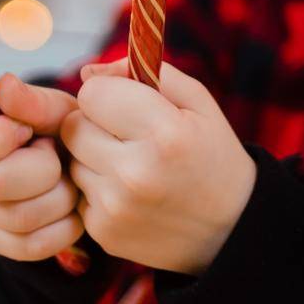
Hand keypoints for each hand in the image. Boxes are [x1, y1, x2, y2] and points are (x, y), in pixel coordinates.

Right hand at [0, 72, 83, 262]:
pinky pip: (30, 247)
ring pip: (19, 218)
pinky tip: (71, 207)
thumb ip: (32, 100)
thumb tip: (5, 84)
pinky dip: (63, 228)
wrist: (69, 161)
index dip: (1, 135)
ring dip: (60, 197)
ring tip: (67, 179)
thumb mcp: (52, 107)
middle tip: (56, 154)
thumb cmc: (55, 127)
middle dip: (44, 168)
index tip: (28, 130)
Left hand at [58, 58, 257, 275]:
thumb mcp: (197, 101)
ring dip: (93, 156)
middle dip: (93, 123)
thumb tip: (88, 71)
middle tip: (125, 133)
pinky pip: (78, 193)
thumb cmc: (212, 154)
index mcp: (164, 133)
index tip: (125, 103)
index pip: (91, 94)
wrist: (231, 229)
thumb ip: (145, 71)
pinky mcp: (104, 233)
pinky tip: (128, 192)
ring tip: (130, 164)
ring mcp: (117, 208)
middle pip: (73, 127)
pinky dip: (97, 188)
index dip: (106, 92)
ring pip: (72, 160)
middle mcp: (136, 173)